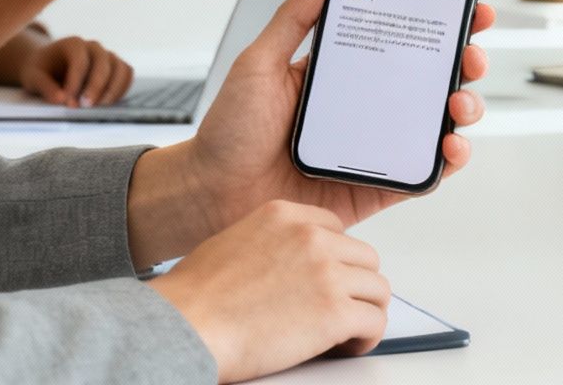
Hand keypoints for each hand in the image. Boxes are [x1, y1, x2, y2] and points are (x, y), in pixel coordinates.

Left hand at [18, 35, 133, 106]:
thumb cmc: (41, 70)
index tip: (69, 102)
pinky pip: (127, 75)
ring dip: (112, 90)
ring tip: (98, 108)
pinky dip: (121, 90)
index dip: (76, 82)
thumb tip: (61, 99)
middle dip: (95, 87)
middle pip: (103, 63)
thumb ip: (45, 87)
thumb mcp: (33, 77)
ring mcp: (107, 56)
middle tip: (85, 107)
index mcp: (73, 44)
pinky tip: (107, 104)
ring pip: (120, 68)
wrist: (49, 66)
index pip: (80, 60)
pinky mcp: (116, 68)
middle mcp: (93, 47)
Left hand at [126, 0, 495, 261]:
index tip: (466, 5)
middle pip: (431, 78)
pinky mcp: (377, 185)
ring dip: (464, 107)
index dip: (438, 20)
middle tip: (470, 52)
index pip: (400, 38)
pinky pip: (423, 173)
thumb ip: (293, 19)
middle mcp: (366, 104)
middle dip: (464, 61)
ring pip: (437, 122)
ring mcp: (375, 145)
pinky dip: (448, 160)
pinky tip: (451, 145)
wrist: (213, 194)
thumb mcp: (259, 63)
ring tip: (460, 102)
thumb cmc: (229, 130)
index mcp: (342, 70)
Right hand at [152, 200, 389, 382]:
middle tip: (342, 308)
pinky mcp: (335, 312)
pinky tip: (348, 346)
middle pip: (363, 257)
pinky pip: (375, 322)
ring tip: (347, 331)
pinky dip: (367, 337)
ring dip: (365, 311)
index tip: (331, 279)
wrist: (185, 325)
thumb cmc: (195, 297)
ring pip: (377, 289)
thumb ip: (272, 245)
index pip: (336, 229)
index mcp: (285, 215)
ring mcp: (327, 272)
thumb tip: (291, 267)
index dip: (336, 259)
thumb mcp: (234, 242)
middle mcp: (311, 237)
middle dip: (355, 285)